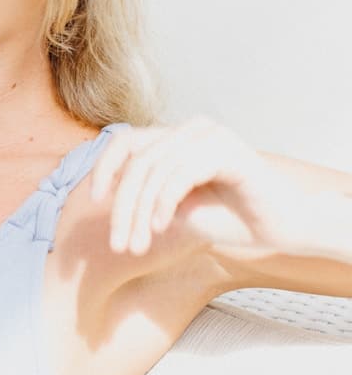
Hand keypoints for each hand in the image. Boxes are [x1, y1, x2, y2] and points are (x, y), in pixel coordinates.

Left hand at [89, 115, 301, 257]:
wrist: (279, 230)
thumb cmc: (229, 219)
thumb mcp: (174, 209)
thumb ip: (145, 197)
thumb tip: (107, 198)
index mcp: (176, 138)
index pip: (126, 142)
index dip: (104, 167)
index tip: (95, 200)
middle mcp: (190, 129)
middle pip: (137, 161)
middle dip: (122, 207)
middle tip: (119, 245)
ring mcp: (210, 135)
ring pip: (155, 169)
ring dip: (140, 213)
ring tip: (137, 245)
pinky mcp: (227, 150)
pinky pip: (180, 173)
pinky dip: (164, 202)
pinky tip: (162, 228)